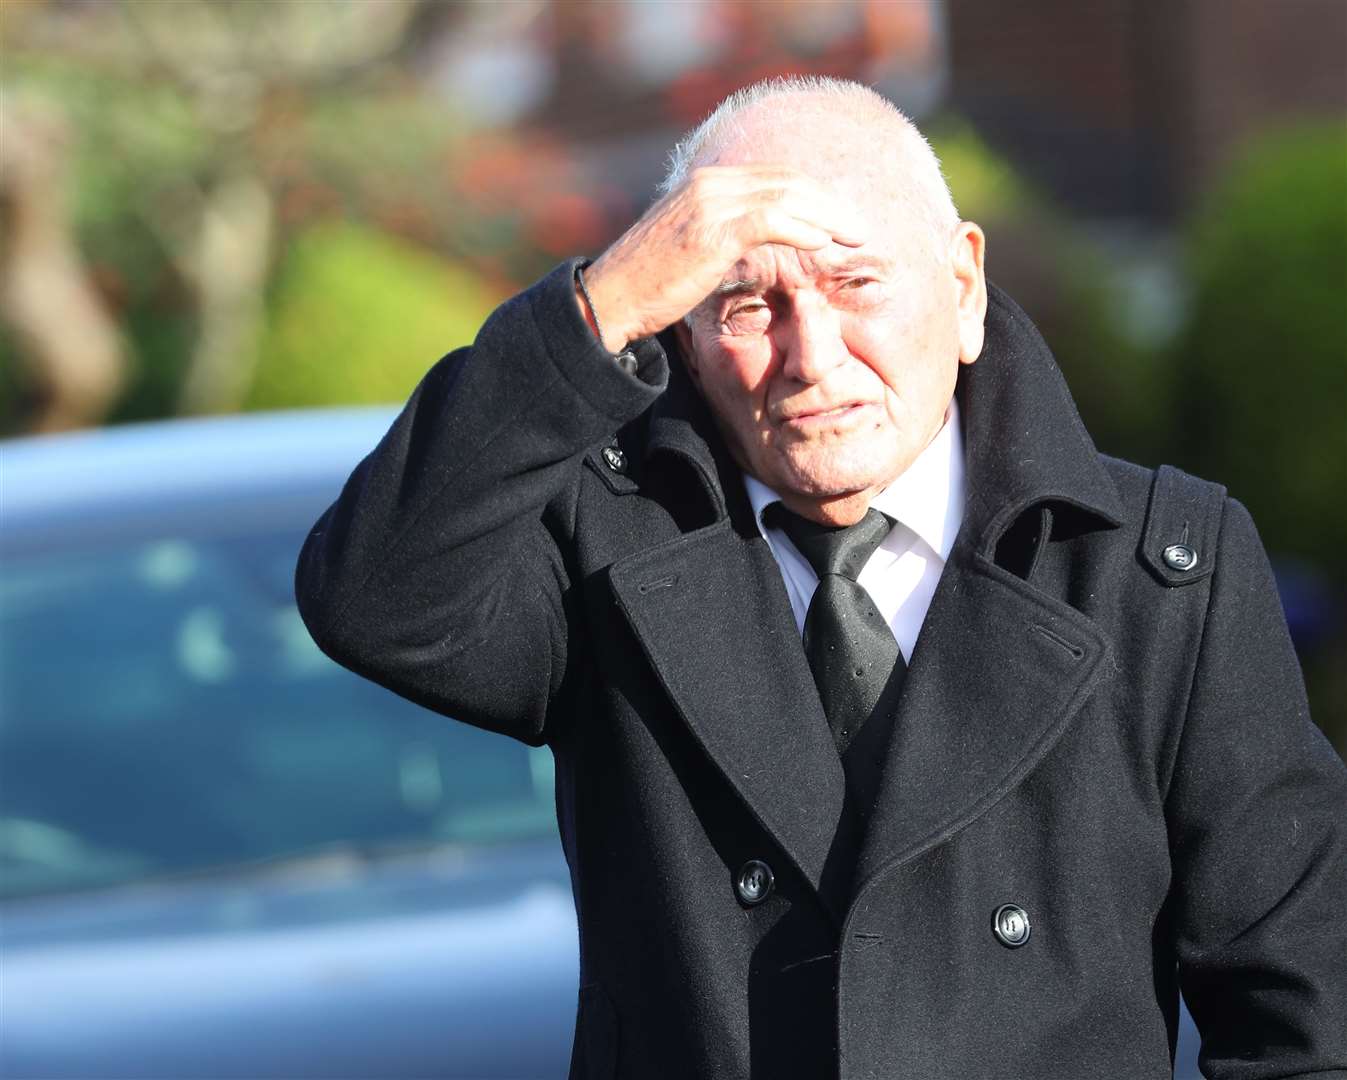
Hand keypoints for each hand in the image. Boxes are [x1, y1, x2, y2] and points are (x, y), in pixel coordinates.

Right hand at [578, 166, 867, 351]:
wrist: (609, 300)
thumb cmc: (648, 286)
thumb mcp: (690, 251)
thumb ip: (724, 238)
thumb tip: (761, 250)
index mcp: (705, 183)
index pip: (775, 177)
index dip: (815, 195)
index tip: (842, 217)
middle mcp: (710, 184)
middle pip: (788, 181)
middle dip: (831, 202)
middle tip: (861, 227)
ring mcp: (710, 204)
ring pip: (786, 195)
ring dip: (828, 216)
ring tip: (856, 237)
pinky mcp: (711, 232)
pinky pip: (771, 220)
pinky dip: (803, 229)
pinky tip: (824, 244)